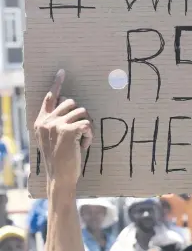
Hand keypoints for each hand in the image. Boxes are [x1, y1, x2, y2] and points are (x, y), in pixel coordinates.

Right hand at [34, 69, 92, 190]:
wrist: (59, 177)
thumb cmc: (59, 161)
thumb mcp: (52, 141)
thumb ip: (55, 126)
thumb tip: (70, 111)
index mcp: (41, 122)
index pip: (50, 98)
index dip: (57, 84)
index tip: (62, 72)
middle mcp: (47, 121)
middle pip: (71, 102)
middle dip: (81, 115)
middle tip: (81, 132)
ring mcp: (57, 125)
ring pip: (82, 113)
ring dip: (87, 127)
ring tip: (81, 142)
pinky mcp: (69, 130)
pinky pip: (87, 124)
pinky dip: (90, 136)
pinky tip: (84, 146)